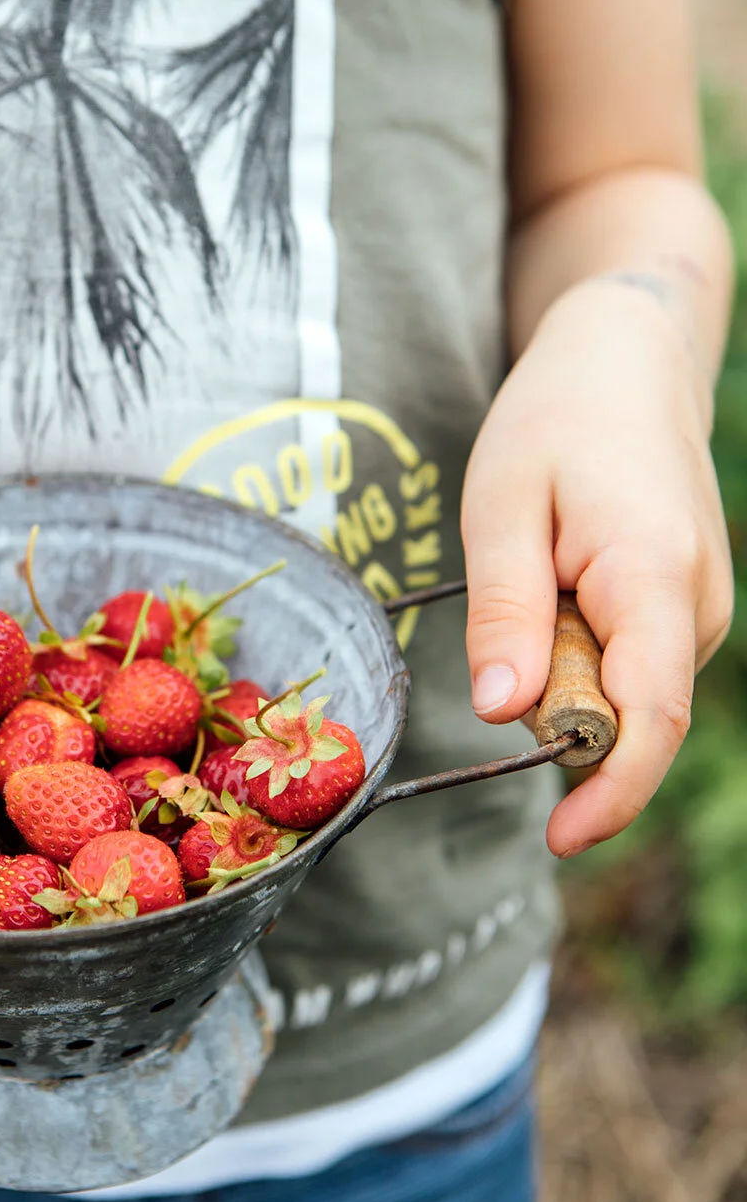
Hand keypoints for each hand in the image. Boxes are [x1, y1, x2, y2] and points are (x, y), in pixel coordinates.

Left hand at [461, 279, 732, 857]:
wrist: (627, 363)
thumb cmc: (556, 421)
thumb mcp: (500, 506)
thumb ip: (504, 613)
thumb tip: (501, 713)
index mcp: (655, 577)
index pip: (650, 717)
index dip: (609, 790)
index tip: (560, 838)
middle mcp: (698, 606)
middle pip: (627, 716)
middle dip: (555, 706)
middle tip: (514, 606)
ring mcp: (701, 612)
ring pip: (623, 695)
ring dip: (563, 669)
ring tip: (542, 569)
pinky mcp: (685, 614)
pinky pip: (627, 669)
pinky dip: (578, 652)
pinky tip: (562, 582)